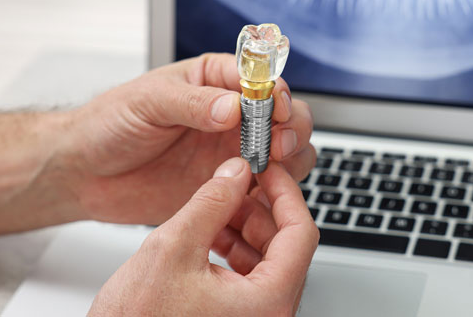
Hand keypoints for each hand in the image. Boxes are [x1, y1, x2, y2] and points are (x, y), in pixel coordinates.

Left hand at [66, 52, 314, 223]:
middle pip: (288, 113)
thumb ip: (193, 102)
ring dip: (291, 157)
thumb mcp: (148, 100)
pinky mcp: (229, 185)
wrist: (85, 173)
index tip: (274, 110)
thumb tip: (233, 107)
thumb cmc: (110, 123)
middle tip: (276, 145)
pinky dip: (274, 190)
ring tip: (268, 168)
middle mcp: (234, 114)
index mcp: (216, 80)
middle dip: (292, 127)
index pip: (262, 79)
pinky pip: (268, 187)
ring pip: (290, 150)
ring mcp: (234, 150)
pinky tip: (257, 193)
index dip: (276, 93)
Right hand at [88, 158, 318, 316]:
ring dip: (244, 227)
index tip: (268, 170)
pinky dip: (232, 251)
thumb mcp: (172, 249)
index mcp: (268, 302)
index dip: (285, 192)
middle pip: (286, 246)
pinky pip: (248, 279)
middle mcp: (270, 315)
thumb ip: (211, 203)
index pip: (301, 233)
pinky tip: (209, 234)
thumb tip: (235, 173)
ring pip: (266, 261)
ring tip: (216, 205)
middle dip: (259, 208)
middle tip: (237, 181)